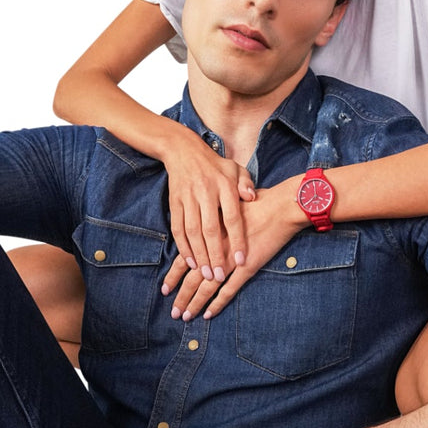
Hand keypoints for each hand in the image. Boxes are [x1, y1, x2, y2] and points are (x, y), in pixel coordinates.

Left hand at [163, 178, 306, 321]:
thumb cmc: (258, 202)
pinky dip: (218, 303)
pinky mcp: (247, 268)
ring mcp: (231, 261)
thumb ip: (216, 217)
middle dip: (181, 296)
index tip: (165, 289)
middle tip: (173, 312)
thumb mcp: (227, 206)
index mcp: (208, 234)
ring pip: (207, 287)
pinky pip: (229, 290)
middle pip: (192, 277)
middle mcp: (216, 249)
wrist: (281, 206)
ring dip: (194, 303)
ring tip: (185, 317)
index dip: (174, 275)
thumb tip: (204, 222)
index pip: (185, 259)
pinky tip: (208, 314)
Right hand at [164, 130, 254, 284]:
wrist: (183, 151)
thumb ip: (246, 184)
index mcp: (224, 185)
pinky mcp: (174, 202)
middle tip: (220, 276)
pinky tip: (190, 261)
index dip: (237, 240)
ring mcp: (188, 198)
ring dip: (199, 255)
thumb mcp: (236, 169)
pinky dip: (183, 246)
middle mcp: (205, 192)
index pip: (232, 217)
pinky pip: (177, 228)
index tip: (241, 260)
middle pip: (210, 229)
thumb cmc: (216, 165)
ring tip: (206, 274)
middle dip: (215, 255)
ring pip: (192, 232)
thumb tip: (253, 198)